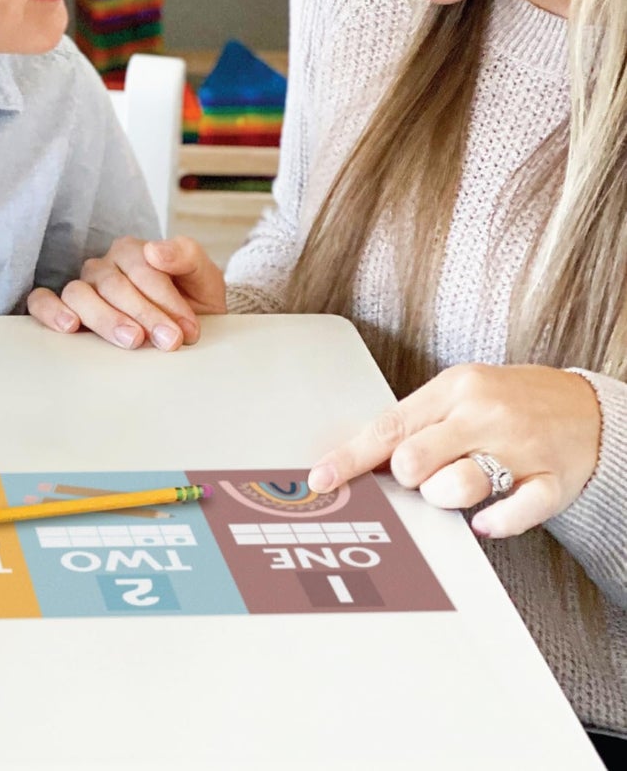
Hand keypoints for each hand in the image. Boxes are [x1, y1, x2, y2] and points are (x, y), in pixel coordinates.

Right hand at [25, 236, 226, 351]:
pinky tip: (69, 327)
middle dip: (144, 314)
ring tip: (131, 340)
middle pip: (113, 285)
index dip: (166, 300)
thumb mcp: (202, 276)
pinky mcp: (65, 308)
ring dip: (106, 318)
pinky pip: (41, 301)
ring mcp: (82, 287)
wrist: (186, 327)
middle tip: (169, 341)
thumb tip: (154, 250)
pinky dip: (50, 310)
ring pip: (79, 294)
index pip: (142, 269)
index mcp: (132, 251)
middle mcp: (102, 266)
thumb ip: (185, 255)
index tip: (187, 329)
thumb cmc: (191, 300)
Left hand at [308, 364, 602, 537]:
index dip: (351, 458)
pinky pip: (516, 512)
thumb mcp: (460, 395)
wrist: (588, 409)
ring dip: (445, 497)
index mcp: (454, 389)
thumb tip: (368, 459)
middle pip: (416, 459)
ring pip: (458, 486)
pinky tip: (486, 519)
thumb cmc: (510, 403)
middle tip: (422, 475)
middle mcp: (483, 415)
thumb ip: (419, 423)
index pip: (389, 426)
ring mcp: (520, 448)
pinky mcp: (552, 482)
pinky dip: (496, 522)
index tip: (322, 478)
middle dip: (408, 478)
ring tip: (456, 487)